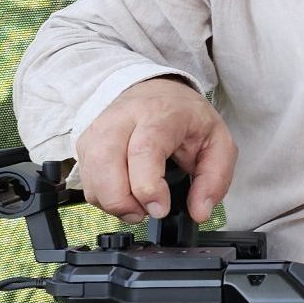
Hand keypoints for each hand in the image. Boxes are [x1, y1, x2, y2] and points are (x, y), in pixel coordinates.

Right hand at [74, 77, 235, 222]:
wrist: (157, 90)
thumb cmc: (186, 117)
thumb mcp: (218, 142)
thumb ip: (214, 178)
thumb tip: (199, 212)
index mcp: (160, 114)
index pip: (144, 151)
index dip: (147, 187)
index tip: (160, 209)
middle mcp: (123, 118)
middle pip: (106, 163)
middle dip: (122, 201)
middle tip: (145, 212)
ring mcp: (99, 129)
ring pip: (91, 174)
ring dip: (111, 203)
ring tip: (136, 207)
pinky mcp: (86, 142)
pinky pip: (86, 179)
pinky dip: (102, 197)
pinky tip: (123, 195)